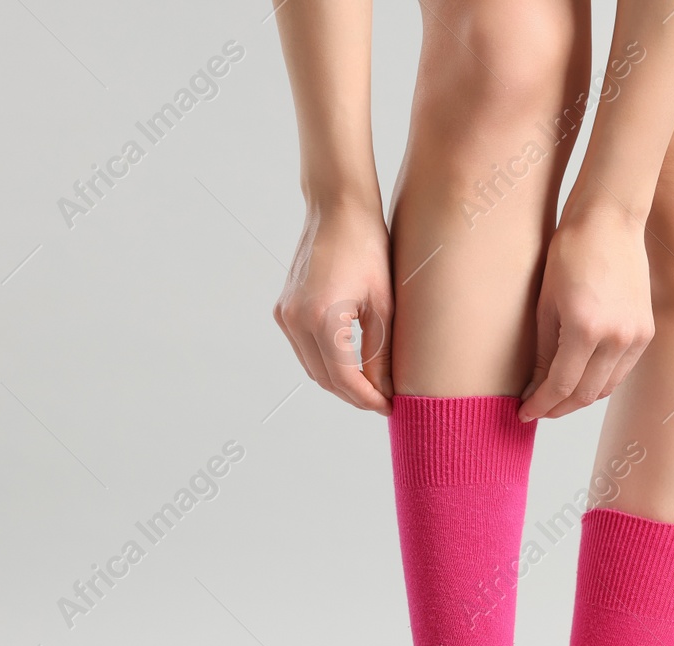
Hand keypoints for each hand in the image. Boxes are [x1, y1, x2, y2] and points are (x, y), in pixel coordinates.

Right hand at [274, 202, 393, 414]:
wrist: (338, 210)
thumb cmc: (368, 248)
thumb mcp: (383, 303)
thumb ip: (381, 352)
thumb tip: (386, 389)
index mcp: (322, 318)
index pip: (344, 378)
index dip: (368, 399)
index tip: (389, 407)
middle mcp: (296, 319)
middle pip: (325, 378)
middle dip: (354, 395)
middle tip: (383, 400)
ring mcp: (286, 314)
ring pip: (312, 368)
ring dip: (339, 382)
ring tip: (371, 387)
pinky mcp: (284, 309)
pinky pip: (304, 350)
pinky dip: (326, 363)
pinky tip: (350, 365)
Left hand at [519, 207, 654, 420]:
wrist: (610, 220)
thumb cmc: (571, 251)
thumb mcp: (546, 303)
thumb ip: (542, 351)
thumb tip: (535, 387)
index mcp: (585, 328)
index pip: (560, 385)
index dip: (540, 405)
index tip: (523, 413)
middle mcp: (617, 337)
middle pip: (586, 395)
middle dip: (558, 407)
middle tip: (537, 409)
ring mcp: (636, 336)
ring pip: (606, 388)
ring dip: (580, 398)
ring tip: (556, 398)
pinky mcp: (646, 331)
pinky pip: (621, 371)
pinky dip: (600, 381)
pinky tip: (581, 379)